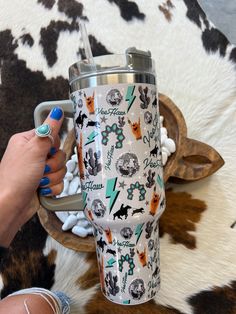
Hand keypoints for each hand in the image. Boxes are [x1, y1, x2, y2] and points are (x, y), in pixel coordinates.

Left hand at [0, 107, 65, 246]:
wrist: (11, 205)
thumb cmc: (15, 177)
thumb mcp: (34, 150)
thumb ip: (48, 131)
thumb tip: (56, 112)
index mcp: (28, 141)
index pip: (52, 136)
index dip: (53, 145)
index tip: (48, 151)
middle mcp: (33, 155)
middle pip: (59, 154)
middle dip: (53, 164)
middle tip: (41, 168)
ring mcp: (38, 170)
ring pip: (61, 169)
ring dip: (53, 177)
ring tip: (39, 181)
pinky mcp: (44, 183)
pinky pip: (59, 182)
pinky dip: (53, 187)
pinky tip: (42, 189)